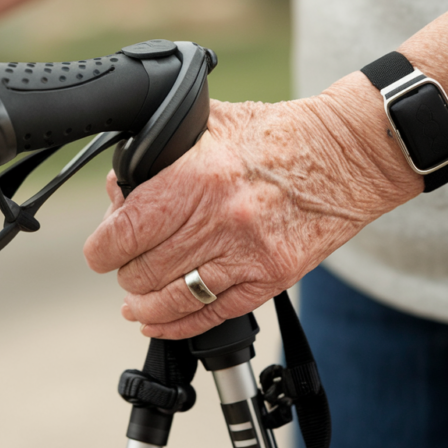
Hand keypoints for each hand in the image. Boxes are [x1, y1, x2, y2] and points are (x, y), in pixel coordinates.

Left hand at [83, 82, 422, 339]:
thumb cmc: (278, 135)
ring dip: (142, 304)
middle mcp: (218, 221)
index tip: (102, 248)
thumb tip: (120, 182)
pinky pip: (209, 315)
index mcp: (196, 177)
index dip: (102, 247)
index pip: (124, 232)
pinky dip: (176, 324)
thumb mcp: (210, 123)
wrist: (345, 156)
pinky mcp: (269, 278)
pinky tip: (157, 320)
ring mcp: (245, 255)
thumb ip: (159, 150)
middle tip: (126, 262)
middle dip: (124, 271)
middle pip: (141, 272)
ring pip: (169, 300)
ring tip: (135, 300)